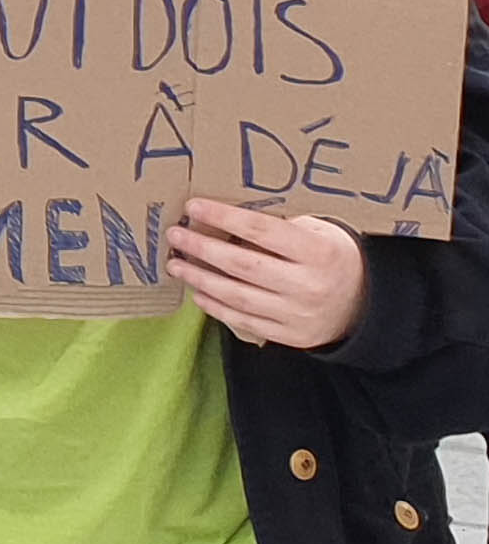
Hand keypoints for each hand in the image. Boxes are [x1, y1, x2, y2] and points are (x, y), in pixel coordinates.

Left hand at [170, 200, 368, 348]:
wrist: (368, 304)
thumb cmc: (334, 257)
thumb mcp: (321, 232)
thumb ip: (281, 226)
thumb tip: (226, 216)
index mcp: (318, 253)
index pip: (261, 231)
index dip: (223, 217)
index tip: (193, 206)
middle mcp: (308, 285)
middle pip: (242, 265)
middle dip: (202, 248)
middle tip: (175, 235)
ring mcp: (298, 315)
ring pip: (238, 297)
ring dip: (200, 279)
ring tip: (177, 264)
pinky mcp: (291, 337)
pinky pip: (245, 322)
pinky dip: (217, 307)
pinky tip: (198, 293)